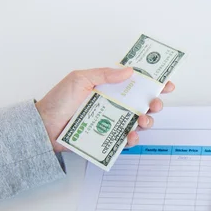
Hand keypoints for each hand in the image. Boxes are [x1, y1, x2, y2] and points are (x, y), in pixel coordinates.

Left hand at [35, 67, 174, 151]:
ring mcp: (112, 122)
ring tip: (143, 120)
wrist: (43, 127)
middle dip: (155, 104)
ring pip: (139, 123)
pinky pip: (125, 140)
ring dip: (147, 121)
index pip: (136, 84)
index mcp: (109, 88)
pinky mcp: (108, 138)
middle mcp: (114, 104)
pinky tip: (131, 135)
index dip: (154, 83)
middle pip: (143, 104)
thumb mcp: (80, 79)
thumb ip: (104, 75)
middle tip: (156, 104)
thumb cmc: (58, 101)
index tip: (166, 84)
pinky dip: (132, 139)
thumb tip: (129, 71)